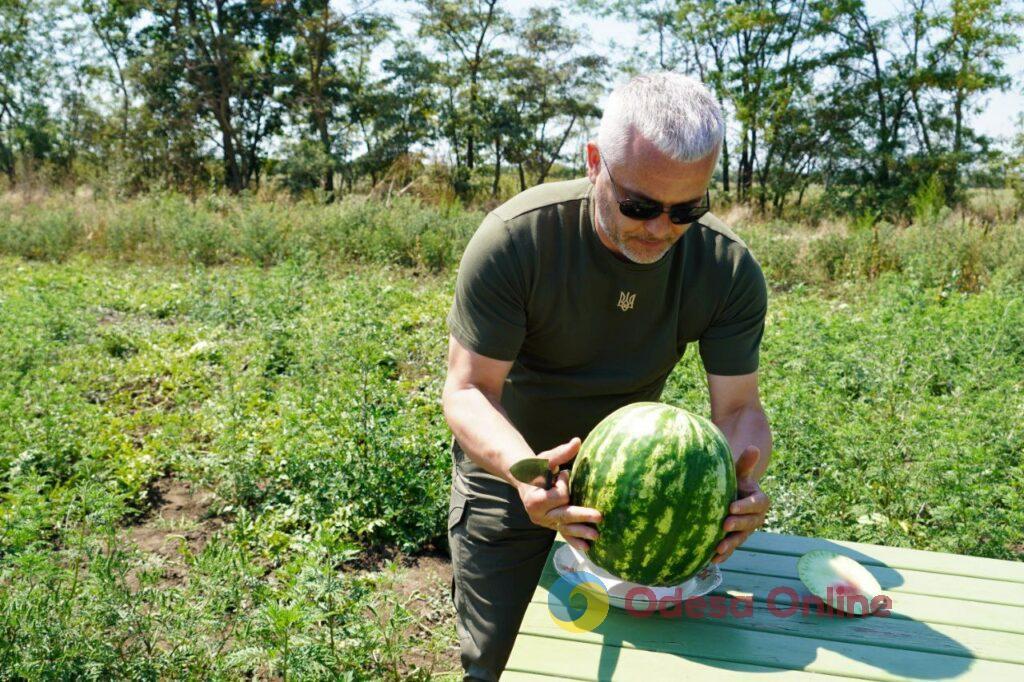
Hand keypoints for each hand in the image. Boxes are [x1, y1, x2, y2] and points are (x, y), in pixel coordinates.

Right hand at [516, 437, 602, 552]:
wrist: (525, 480)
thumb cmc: (537, 467)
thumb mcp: (547, 459)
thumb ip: (561, 453)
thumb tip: (577, 442)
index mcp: (534, 498)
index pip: (558, 495)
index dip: (563, 485)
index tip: (561, 476)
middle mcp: (537, 514)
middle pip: (563, 515)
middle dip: (581, 516)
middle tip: (599, 516)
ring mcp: (544, 522)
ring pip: (565, 528)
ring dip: (581, 533)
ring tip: (597, 536)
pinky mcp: (551, 525)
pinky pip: (563, 534)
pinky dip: (574, 541)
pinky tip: (587, 549)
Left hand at [712, 445, 769, 563]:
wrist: (729, 495)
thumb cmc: (734, 482)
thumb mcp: (739, 473)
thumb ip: (745, 464)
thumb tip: (753, 447)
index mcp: (759, 500)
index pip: (757, 504)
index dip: (746, 506)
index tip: (731, 507)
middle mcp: (755, 518)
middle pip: (750, 524)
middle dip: (738, 525)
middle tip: (724, 524)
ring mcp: (745, 531)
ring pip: (740, 539)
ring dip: (730, 545)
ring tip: (718, 548)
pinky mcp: (734, 540)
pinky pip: (730, 549)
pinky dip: (723, 556)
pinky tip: (711, 560)